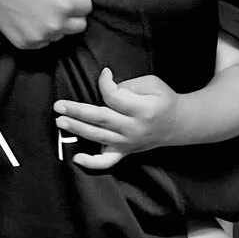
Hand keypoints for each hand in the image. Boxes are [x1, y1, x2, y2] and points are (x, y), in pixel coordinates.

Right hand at [0, 0, 93, 48]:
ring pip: (61, 34)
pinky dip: (41, 32)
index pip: (87, 6)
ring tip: (40, 7)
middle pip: (79, 25)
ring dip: (57, 24)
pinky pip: (44, 41)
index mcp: (66, 4)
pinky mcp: (27, 44)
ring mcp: (40, 36)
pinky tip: (30, 16)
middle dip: (72, 13)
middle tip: (56, 0)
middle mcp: (55, 24)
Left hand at [53, 67, 181, 168]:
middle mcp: (134, 128)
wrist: (179, 124)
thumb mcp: (153, 84)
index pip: (114, 97)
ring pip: (98, 137)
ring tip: (60, 121)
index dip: (105, 83)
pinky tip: (77, 158)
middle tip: (59, 106)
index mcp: (142, 109)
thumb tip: (106, 89)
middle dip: (78, 111)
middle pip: (101, 119)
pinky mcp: (125, 151)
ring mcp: (128, 142)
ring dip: (77, 129)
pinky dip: (91, 163)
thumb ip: (128, 86)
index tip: (104, 74)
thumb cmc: (164, 100)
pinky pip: (107, 162)